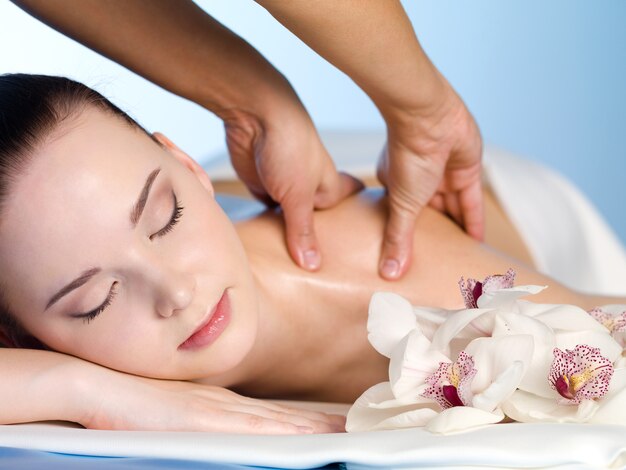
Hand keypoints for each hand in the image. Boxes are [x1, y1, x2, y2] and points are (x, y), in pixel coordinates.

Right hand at [79, 370, 345, 433]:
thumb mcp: (175, 414)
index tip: (334, 425)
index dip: (306, 421)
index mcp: (221, 405)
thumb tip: (217, 435)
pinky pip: (254, 430)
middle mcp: (227, 406)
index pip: (274, 415)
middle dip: (320, 425)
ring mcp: (217, 412)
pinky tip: (305, 441)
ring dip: (312, 430)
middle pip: (284, 418)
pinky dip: (283, 434)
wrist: (99, 385)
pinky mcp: (203, 421)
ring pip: (277, 423)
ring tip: (345, 434)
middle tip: (354, 429)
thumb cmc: (129, 403)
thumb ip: (201, 421)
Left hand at [224, 104, 363, 270]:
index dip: (349, 235)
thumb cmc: (290, 147)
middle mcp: (311, 191)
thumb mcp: (299, 196)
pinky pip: (268, 215)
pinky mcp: (264, 189)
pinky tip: (269, 248)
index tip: (356, 260)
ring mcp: (286, 190)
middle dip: (315, 244)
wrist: (255, 116)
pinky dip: (267, 228)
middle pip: (315, 224)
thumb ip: (303, 231)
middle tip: (321, 275)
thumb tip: (312, 265)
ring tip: (292, 271)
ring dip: (287, 238)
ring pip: (289, 222)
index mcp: (330, 189)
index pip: (346, 216)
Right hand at [377, 88, 483, 279]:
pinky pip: (471, 203)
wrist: (429, 117)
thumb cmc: (406, 155)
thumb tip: (388, 273)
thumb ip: (399, 238)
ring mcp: (444, 176)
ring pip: (452, 211)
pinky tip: (477, 243)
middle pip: (430, 216)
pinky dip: (473, 222)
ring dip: (457, 233)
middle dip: (436, 238)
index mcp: (397, 185)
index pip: (404, 217)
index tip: (410, 260)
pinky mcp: (468, 171)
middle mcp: (420, 181)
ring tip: (461, 261)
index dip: (409, 237)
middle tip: (438, 267)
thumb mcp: (402, 205)